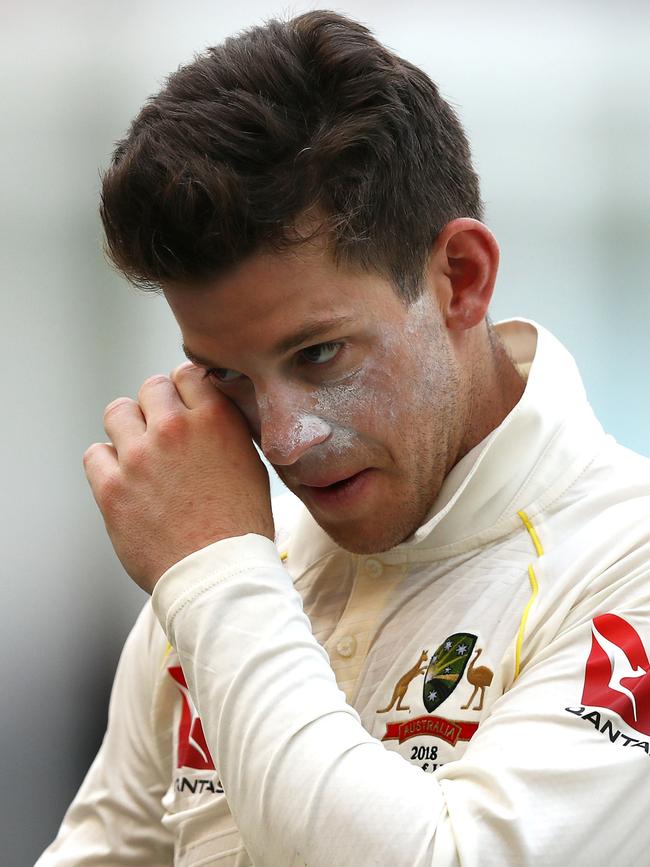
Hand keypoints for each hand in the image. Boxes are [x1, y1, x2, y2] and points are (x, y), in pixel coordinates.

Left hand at [83, 362, 273, 592]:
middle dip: (156, 406)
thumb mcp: (250, 465)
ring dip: (127, 428)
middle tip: (162, 432)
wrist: (218, 574)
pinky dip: (106, 464)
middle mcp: (174, 430)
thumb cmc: (240, 527)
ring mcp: (139, 457)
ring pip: (116, 411)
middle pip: (150, 387)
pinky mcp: (111, 488)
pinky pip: (94, 453)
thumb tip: (205, 412)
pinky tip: (124, 480)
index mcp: (214, 420)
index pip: (186, 375)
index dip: (184, 391)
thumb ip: (225, 430)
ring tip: (139, 453)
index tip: (184, 407)